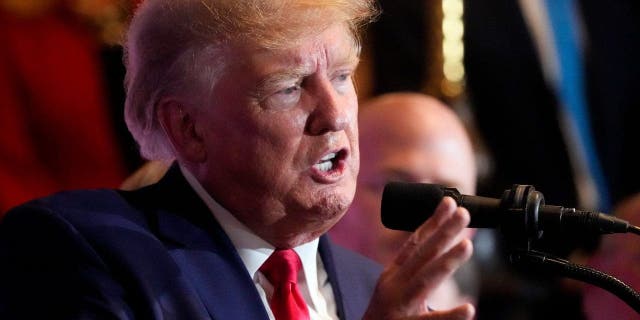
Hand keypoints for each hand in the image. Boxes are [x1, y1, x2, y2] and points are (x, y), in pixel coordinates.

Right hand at [364, 197, 474, 319]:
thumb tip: (441, 251)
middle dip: (443, 232)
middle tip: (464, 214)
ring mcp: (400, 306)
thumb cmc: (386, 316)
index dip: (432, 222)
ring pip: (424, 280)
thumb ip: (415, 271)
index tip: (449, 202)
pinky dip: (450, 316)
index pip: (414, 243)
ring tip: (467, 246)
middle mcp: (395, 286)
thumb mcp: (395, 287)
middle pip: (421, 255)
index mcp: (393, 274)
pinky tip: (468, 309)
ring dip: (446, 262)